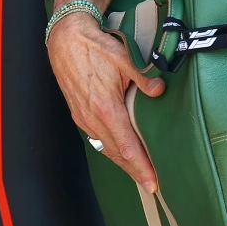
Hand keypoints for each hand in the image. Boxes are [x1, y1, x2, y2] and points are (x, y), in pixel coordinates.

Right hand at [47, 11, 165, 191]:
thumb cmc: (94, 47)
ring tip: (140, 173)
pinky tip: (121, 152)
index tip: (152, 181)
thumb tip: (160, 90)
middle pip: (116, 154)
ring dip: (123, 162)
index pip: (126, 146)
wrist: (66, 40)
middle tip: (151, 185)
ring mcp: (83, 118)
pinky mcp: (79, 114)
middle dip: (134, 171)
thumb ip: (144, 78)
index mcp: (105, 108)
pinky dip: (111, 150)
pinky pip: (97, 139)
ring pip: (106, 148)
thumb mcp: (124, 58)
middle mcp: (92, 118)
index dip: (140, 166)